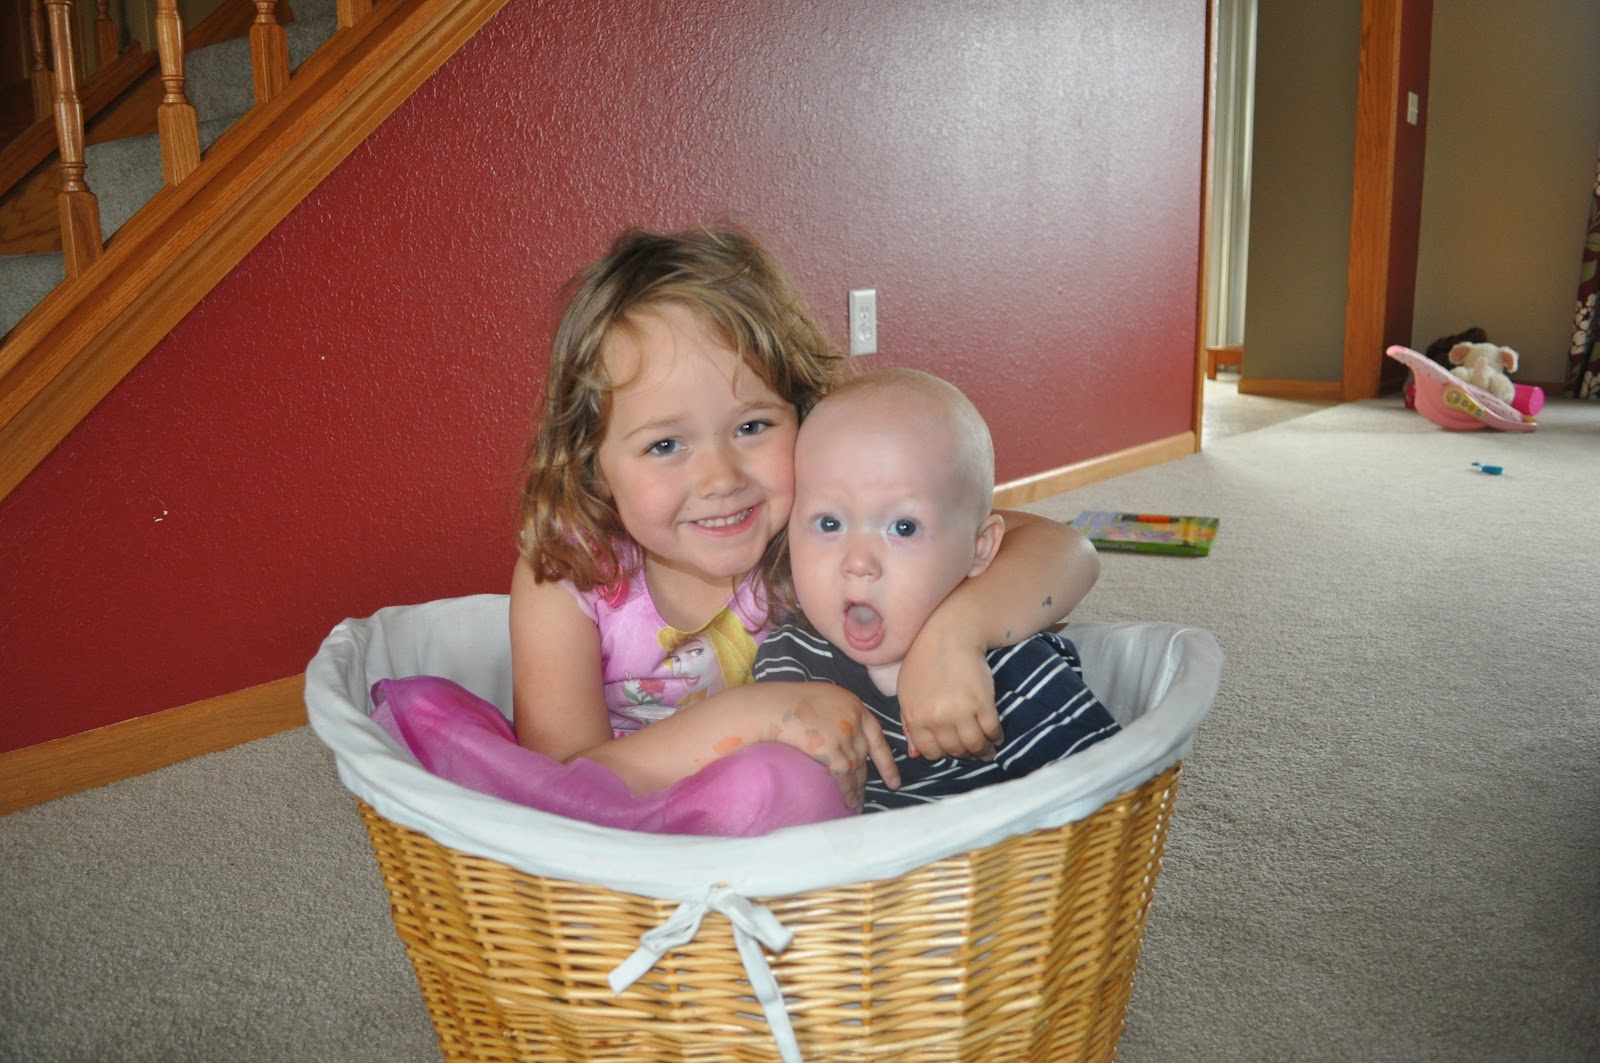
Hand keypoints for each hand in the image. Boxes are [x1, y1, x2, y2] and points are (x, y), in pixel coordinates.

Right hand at [764, 686, 899, 810]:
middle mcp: (855, 720)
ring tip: (857, 804)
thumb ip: (839, 714)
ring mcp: (845, 735)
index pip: (877, 736)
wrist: (773, 706)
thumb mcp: (824, 698)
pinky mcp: (832, 750)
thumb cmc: (789, 701)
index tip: (893, 779)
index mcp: (855, 706)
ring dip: (858, 789)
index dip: (886, 761)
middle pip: (865, 755)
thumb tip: (841, 732)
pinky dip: (848, 791)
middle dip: (868, 777)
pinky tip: (849, 802)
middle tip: (869, 796)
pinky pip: (844, 776)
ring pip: (857, 769)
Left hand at [896, 610, 1000, 760]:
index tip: (951, 748)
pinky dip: (996, 737)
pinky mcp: (983, 703)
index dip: (942, 752)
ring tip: (986, 748)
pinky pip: (992, 730)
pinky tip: (996, 736)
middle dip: (964, 753)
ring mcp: (960, 711)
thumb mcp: (907, 691)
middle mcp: (937, 718)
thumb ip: (909, 722)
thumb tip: (916, 754)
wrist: (950, 634)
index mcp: (916, 716)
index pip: (929, 751)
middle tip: (972, 750)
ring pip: (974, 745)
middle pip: (954, 750)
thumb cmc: (925, 660)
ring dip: (982, 750)